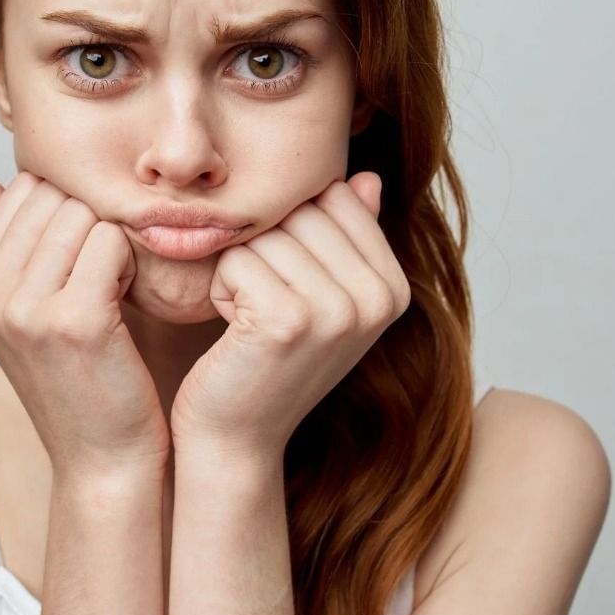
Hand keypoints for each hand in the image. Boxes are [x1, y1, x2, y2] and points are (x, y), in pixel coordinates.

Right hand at [0, 171, 169, 479]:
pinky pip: (113, 242)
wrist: (103, 460)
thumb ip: (8, 243)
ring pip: (87, 213)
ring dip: (117, 241)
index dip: (72, 207)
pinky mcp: (74, 320)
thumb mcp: (27, 308)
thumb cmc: (78, 380)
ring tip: (117, 289)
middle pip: (58, 194)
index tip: (86, 256)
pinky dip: (133, 263)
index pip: (28, 186)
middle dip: (95, 219)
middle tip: (111, 272)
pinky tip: (130, 300)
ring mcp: (26, 305)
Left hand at [169, 171, 411, 458]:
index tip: (291, 285)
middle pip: (299, 210)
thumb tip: (366, 176)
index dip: (293, 228)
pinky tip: (233, 331)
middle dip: (265, 247)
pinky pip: (237, 259)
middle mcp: (377, 299)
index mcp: (394, 288)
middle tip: (264, 306)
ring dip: (240, 269)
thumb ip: (346, 236)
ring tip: (250, 321)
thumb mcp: (323, 297)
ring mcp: (337, 311)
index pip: (335, 197)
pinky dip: (220, 288)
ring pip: (264, 233)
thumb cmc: (269, 360)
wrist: (236, 438)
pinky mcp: (287, 321)